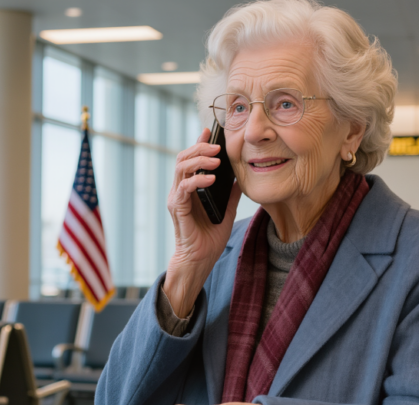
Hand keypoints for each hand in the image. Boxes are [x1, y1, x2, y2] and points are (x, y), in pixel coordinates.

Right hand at [164, 128, 241, 316]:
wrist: (200, 260)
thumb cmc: (209, 238)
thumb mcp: (227, 211)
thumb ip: (231, 194)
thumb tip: (241, 177)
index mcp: (190, 189)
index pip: (191, 159)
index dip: (199, 144)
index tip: (209, 131)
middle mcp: (180, 190)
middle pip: (183, 158)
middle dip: (199, 148)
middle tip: (217, 146)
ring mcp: (177, 198)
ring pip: (181, 168)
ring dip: (199, 160)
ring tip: (216, 159)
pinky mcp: (177, 208)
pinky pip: (184, 187)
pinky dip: (198, 179)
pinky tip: (211, 179)